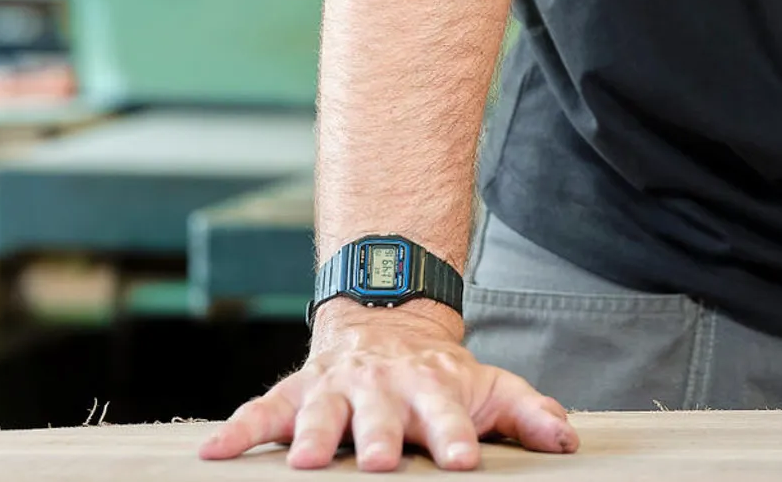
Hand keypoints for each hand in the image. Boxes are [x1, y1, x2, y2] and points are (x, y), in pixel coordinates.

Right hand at [198, 301, 579, 471]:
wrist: (386, 318)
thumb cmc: (439, 372)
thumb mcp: (487, 385)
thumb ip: (526, 412)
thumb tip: (568, 439)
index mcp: (429, 389)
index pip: (446, 415)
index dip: (455, 438)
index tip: (463, 461)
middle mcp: (380, 388)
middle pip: (379, 416)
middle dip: (379, 439)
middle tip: (381, 463)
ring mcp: (335, 388)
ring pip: (321, 412)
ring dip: (313, 436)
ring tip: (306, 463)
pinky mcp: (295, 392)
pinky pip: (261, 412)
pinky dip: (237, 430)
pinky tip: (213, 453)